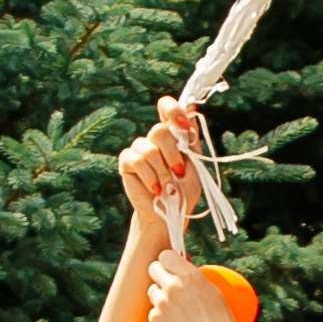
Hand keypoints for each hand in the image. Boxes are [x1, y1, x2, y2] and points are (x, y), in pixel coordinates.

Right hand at [118, 98, 198, 225]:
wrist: (170, 214)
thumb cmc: (184, 189)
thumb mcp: (195, 163)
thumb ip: (191, 138)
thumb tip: (191, 108)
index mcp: (172, 134)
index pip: (166, 107)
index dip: (173, 110)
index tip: (183, 125)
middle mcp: (154, 138)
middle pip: (159, 130)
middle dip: (172, 154)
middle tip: (179, 171)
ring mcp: (139, 148)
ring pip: (149, 148)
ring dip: (162, 171)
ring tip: (167, 186)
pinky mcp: (127, 162)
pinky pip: (137, 161)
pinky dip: (150, 177)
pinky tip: (155, 188)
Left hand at [146, 253, 235, 321]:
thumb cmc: (220, 321)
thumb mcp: (212, 292)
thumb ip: (194, 279)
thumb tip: (185, 274)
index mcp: (190, 275)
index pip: (166, 255)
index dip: (168, 262)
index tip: (171, 267)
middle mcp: (174, 285)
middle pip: (153, 268)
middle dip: (159, 275)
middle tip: (167, 285)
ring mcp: (162, 302)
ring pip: (152, 292)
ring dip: (160, 298)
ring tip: (175, 310)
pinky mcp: (155, 318)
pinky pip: (153, 312)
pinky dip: (160, 317)